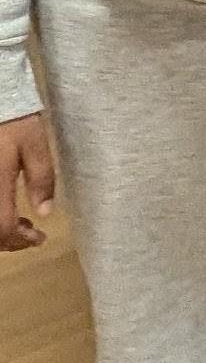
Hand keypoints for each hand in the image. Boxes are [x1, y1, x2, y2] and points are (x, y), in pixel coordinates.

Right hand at [0, 113, 54, 251]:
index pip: (2, 229)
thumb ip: (42, 177)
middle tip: (30, 233)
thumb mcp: (35, 144)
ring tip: (19, 223)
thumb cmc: (13, 122)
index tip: (40, 238)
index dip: (20, 241)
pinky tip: (3, 207)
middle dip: (8, 240)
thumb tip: (45, 212)